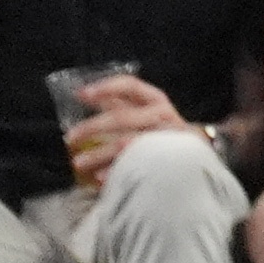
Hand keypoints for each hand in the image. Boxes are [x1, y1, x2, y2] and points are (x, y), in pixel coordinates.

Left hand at [59, 70, 181, 188]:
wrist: (193, 157)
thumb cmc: (160, 132)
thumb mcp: (142, 112)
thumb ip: (118, 103)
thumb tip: (83, 93)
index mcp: (156, 100)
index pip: (130, 86)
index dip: (105, 88)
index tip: (81, 94)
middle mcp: (162, 116)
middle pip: (122, 117)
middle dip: (92, 127)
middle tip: (70, 137)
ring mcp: (165, 138)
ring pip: (125, 143)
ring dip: (98, 154)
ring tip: (78, 162)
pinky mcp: (165, 160)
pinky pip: (134, 165)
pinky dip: (114, 171)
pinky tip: (100, 177)